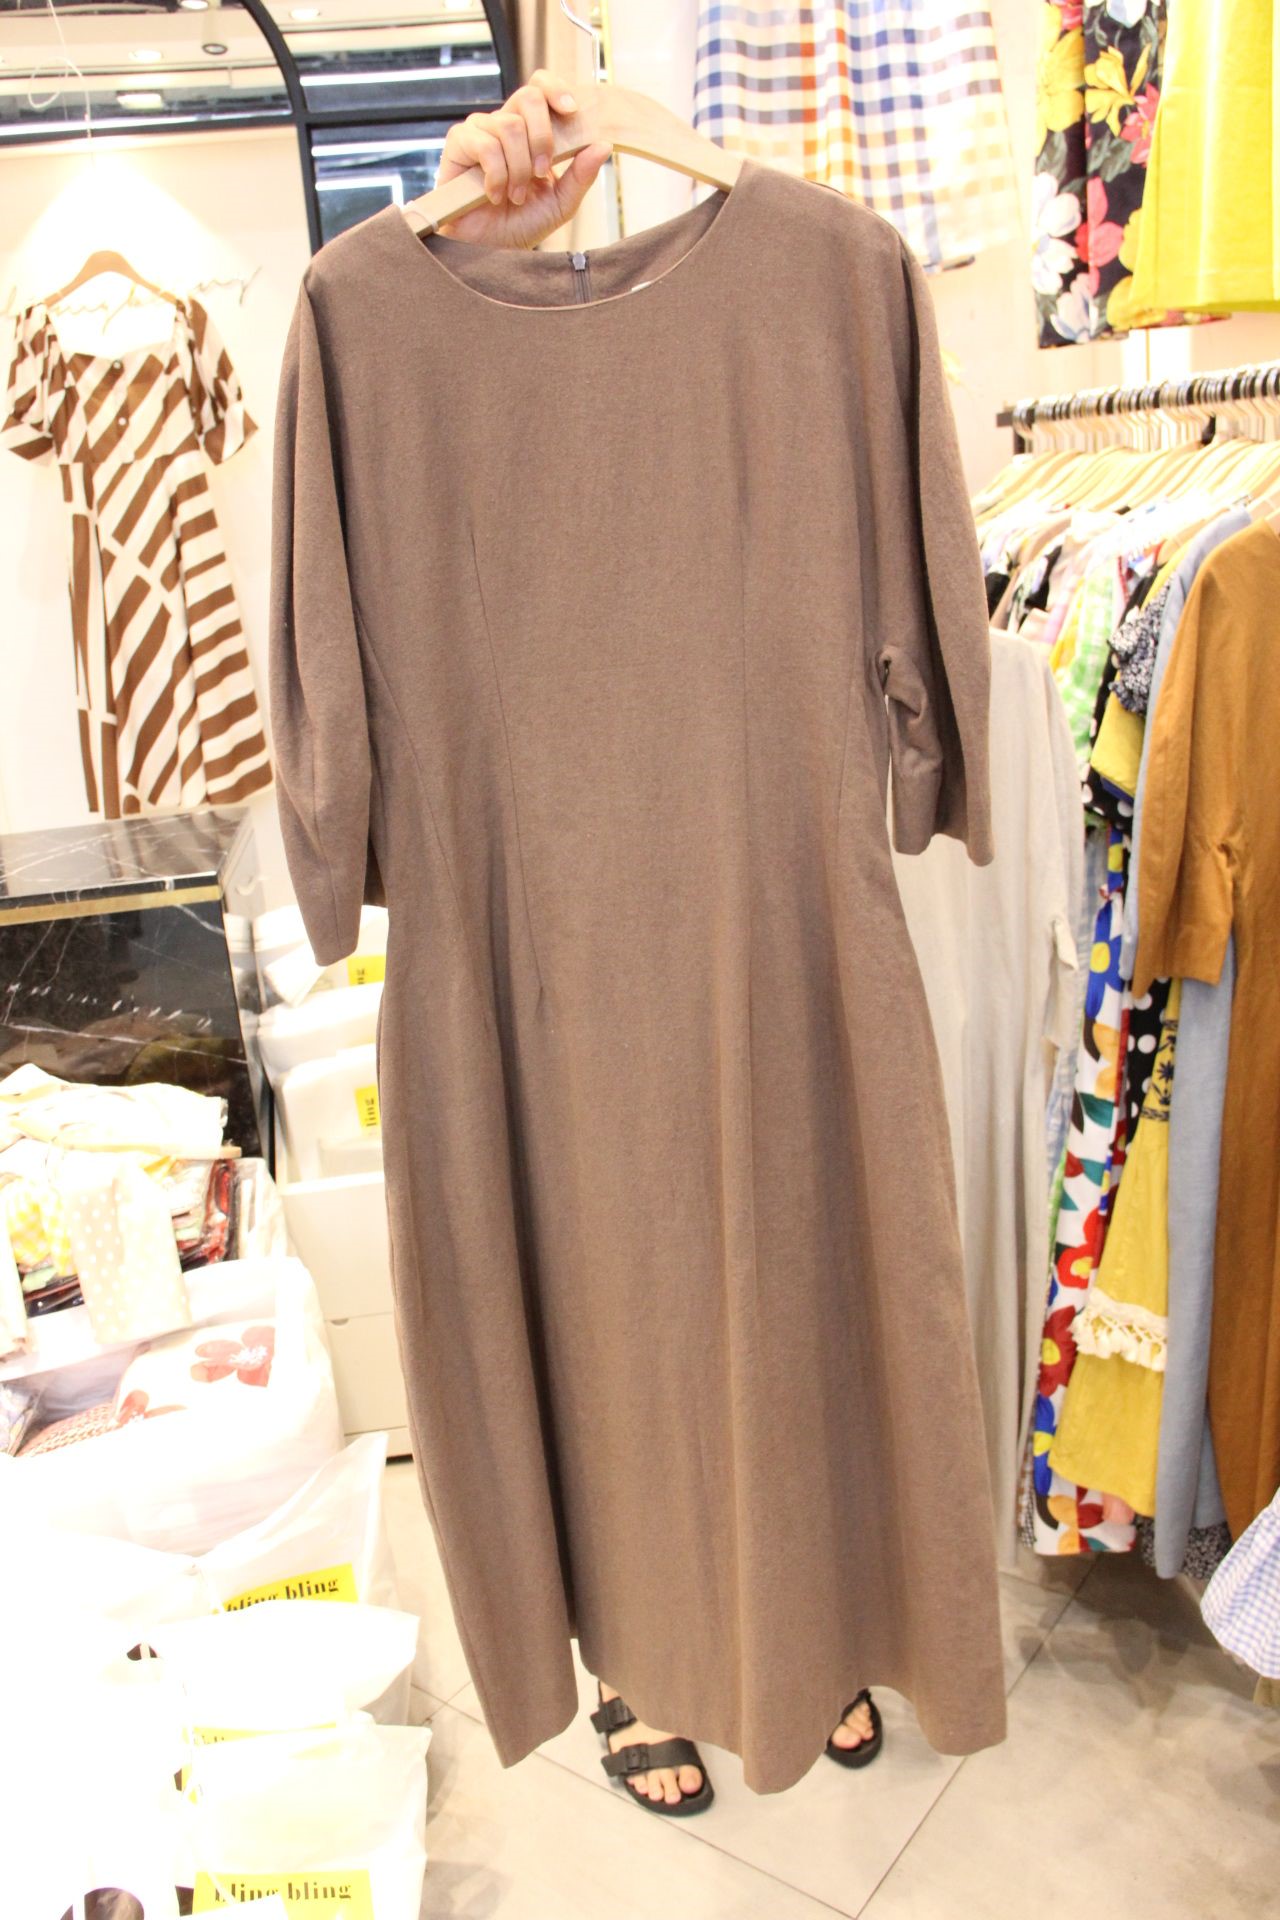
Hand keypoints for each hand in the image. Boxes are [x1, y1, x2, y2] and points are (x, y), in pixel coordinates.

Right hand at [435, 71, 611, 247]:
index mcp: (531, 130)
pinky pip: (486, 144)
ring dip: (518, 168)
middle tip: (541, 172)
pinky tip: (494, 195)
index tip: (571, 112)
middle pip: (528, 97)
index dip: (555, 90)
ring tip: (515, 195)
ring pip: (509, 125)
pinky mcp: (459, 143)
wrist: (490, 249)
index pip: (540, 87)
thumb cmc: (521, 224)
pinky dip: (497, 174)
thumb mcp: (561, 204)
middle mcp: (506, 124)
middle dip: (542, 137)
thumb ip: (581, 176)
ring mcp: (481, 130)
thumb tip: (604, 144)